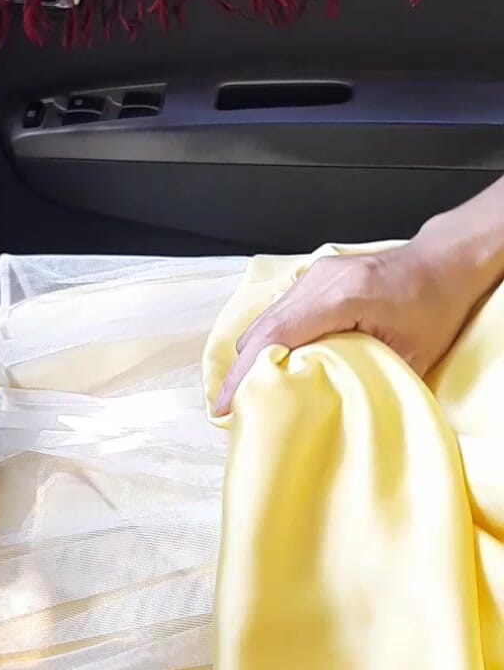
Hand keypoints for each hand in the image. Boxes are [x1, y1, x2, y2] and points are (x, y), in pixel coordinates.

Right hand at [213, 241, 481, 415]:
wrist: (444, 262)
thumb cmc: (435, 305)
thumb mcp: (411, 354)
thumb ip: (367, 377)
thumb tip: (329, 408)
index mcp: (344, 296)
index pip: (278, 336)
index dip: (246, 374)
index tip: (225, 404)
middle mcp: (321, 280)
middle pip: (262, 328)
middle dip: (241, 371)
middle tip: (229, 408)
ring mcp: (315, 275)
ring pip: (266, 319)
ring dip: (254, 356)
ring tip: (247, 392)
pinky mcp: (314, 278)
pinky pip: (279, 311)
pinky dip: (268, 340)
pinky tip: (270, 366)